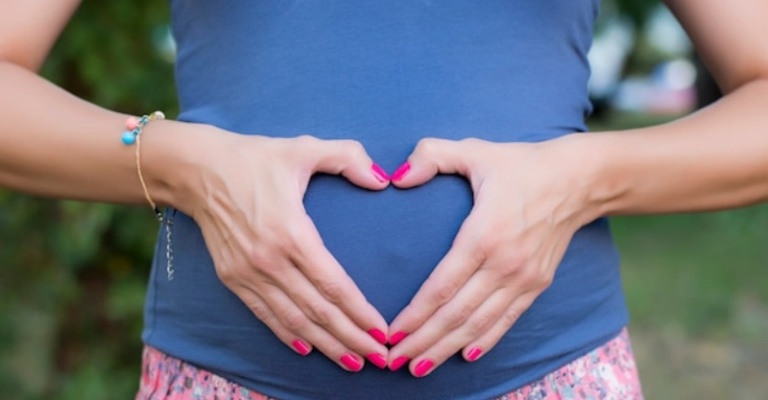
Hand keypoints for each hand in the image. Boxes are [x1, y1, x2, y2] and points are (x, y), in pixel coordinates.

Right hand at [173, 129, 391, 371]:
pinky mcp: (232, 279)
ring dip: (325, 345)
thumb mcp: (303, 148)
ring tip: (352, 362)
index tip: (383, 331)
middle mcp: (269, 261)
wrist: (197, 170)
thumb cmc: (254, 158)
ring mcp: (247, 274)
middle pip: (318, 311)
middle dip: (351, 338)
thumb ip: (347, 157)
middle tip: (379, 358)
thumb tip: (383, 179)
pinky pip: (265, 315)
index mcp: (291, 232)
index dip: (360, 311)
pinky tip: (308, 350)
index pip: (333, 284)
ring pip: (293, 320)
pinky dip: (288, 335)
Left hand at [385, 136, 598, 376]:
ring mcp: (524, 279)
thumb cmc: (520, 164)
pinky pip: (506, 321)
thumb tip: (396, 177)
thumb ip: (432, 156)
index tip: (391, 334)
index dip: (415, 315)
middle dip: (423, 342)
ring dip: (447, 349)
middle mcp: (504, 264)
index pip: (442, 287)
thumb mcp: (475, 150)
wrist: (579, 180)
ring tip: (419, 369)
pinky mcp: (537, 285)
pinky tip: (464, 356)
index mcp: (484, 234)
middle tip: (393, 362)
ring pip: (479, 325)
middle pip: (456, 315)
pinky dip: (484, 342)